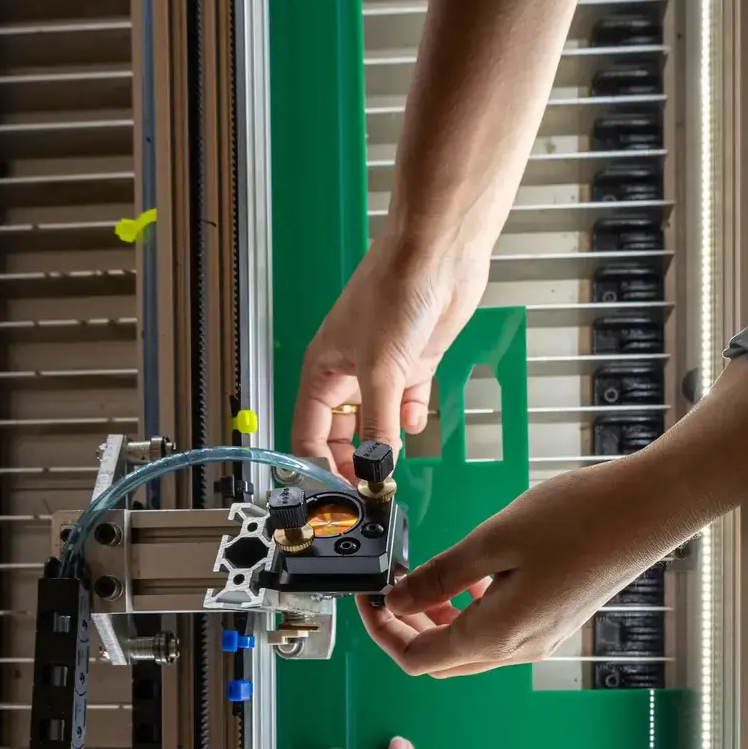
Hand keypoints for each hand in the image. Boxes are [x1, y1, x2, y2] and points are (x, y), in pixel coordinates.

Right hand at [291, 230, 488, 480]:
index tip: (336, 493)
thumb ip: (378, 427)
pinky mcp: (415, 363)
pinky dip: (411, 417)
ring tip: (395, 462)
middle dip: (355, 460)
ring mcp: (383, 369)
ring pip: (377, 422)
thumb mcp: (382, 370)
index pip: (307, 433)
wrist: (440, 255)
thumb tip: (376, 470)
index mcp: (323, 371)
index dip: (317, 465)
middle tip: (371, 486)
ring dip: (386, 443)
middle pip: (342, 434)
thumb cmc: (395, 289)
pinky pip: (408, 403)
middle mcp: (349, 373)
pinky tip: (415, 419)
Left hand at [358, 457, 689, 676]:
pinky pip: (497, 634)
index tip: (370, 596)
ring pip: (469, 649)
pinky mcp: (555, 623)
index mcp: (498, 634)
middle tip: (391, 585)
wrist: (648, 510)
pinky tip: (470, 578)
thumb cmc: (579, 518)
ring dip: (438, 622)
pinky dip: (470, 614)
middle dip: (406, 628)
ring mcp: (541, 639)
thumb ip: (439, 577)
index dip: (382, 632)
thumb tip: (396, 600)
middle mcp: (519, 649)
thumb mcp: (492, 540)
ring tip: (426, 578)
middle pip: (441, 661)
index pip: (417, 659)